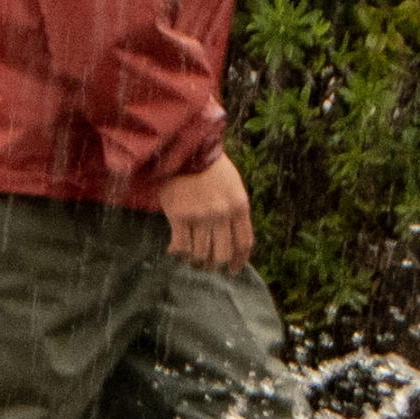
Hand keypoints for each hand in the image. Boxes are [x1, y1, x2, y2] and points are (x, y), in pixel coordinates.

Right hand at [152, 153, 254, 272]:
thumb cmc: (209, 167)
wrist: (185, 149)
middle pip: (223, 254)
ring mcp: (201, 216)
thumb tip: (233, 238)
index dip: (239, 261)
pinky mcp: (179, 216)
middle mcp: (222, 214)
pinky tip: (175, 251)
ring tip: (190, 260)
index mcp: (239, 206)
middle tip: (208, 266)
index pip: (244, 243)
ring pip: (201, 255)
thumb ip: (235, 210)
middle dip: (215, 265)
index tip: (233, 269)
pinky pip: (181, 247)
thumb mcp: (233, 185)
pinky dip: (179, 254)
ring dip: (196, 262)